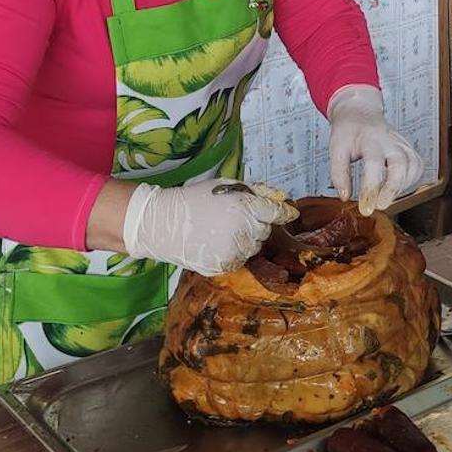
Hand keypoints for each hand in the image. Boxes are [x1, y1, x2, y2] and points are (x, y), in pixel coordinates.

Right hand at [122, 178, 297, 275]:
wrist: (162, 223)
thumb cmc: (196, 199)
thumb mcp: (227, 185)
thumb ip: (257, 191)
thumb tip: (282, 198)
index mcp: (245, 207)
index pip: (277, 213)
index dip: (284, 212)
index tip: (289, 213)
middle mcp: (243, 230)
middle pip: (265, 231)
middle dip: (256, 224)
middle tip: (235, 218)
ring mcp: (233, 250)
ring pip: (254, 247)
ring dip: (246, 240)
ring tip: (222, 230)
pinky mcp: (223, 265)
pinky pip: (240, 260)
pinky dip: (234, 253)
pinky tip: (216, 242)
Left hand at [327, 84, 424, 215]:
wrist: (360, 113)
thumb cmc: (348, 132)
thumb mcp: (336, 148)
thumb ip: (339, 173)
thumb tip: (344, 197)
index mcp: (370, 139)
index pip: (374, 164)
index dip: (371, 188)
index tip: (365, 208)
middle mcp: (390, 140)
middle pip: (401, 163)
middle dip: (393, 188)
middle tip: (381, 206)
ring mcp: (402, 143)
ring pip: (413, 165)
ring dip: (403, 186)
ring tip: (386, 199)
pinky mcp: (409, 148)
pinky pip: (418, 165)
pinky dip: (412, 180)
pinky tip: (398, 189)